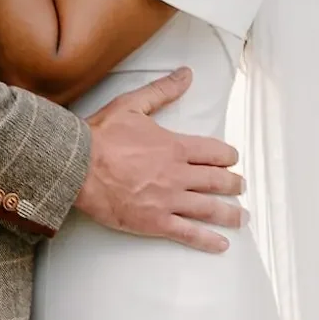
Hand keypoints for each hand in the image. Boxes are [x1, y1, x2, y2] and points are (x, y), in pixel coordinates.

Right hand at [75, 67, 244, 252]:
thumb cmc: (100, 136)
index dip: (228, 156)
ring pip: (209, 208)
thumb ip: (162, 91)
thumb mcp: (132, 104)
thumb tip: (186, 74)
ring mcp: (168, 200)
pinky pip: (188, 233)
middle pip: (217, 181)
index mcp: (174, 147)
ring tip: (241, 217)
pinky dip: (208, 240)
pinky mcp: (154, 222)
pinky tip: (221, 245)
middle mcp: (177, 175)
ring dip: (230, 213)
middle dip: (234, 184)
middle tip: (241, 186)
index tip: (233, 160)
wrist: (76, 167)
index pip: (214, 152)